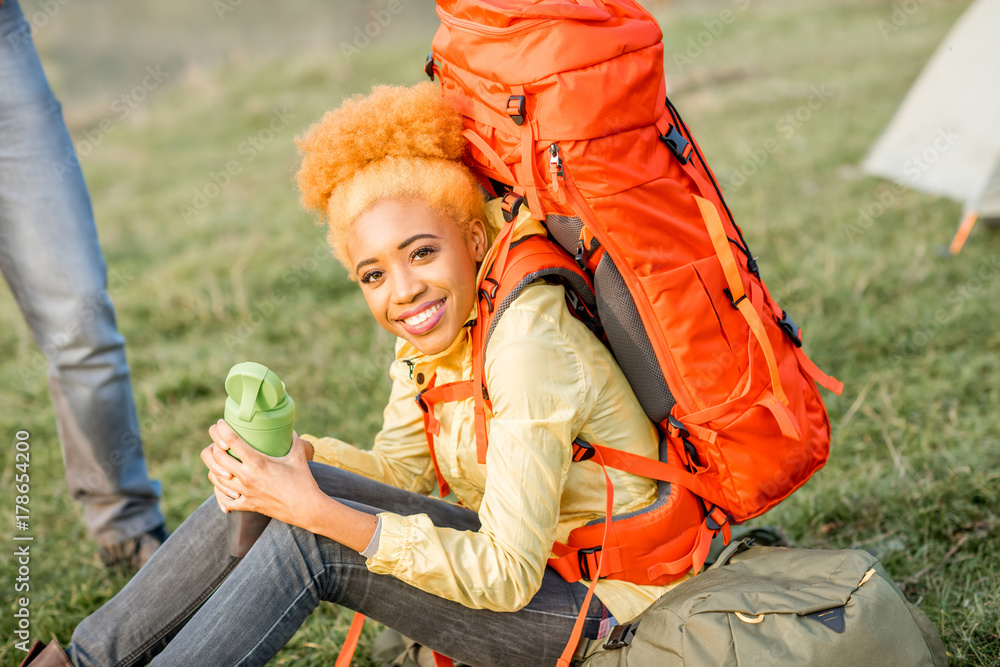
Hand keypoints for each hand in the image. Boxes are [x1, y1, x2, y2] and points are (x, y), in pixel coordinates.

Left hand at [199, 420, 321, 526]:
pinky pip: (225, 499)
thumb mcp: (298, 456)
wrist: (306, 509)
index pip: (232, 441)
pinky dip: (221, 493)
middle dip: (214, 446)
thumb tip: (288, 429)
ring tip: (220, 461)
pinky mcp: (247, 505)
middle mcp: (247, 477)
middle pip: (217, 458)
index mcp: (258, 462)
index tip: (220, 423)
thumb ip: (293, 440)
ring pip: (216, 478)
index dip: (222, 429)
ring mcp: (245, 492)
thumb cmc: (303, 481)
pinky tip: (225, 487)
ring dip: (214, 467)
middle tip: (219, 441)